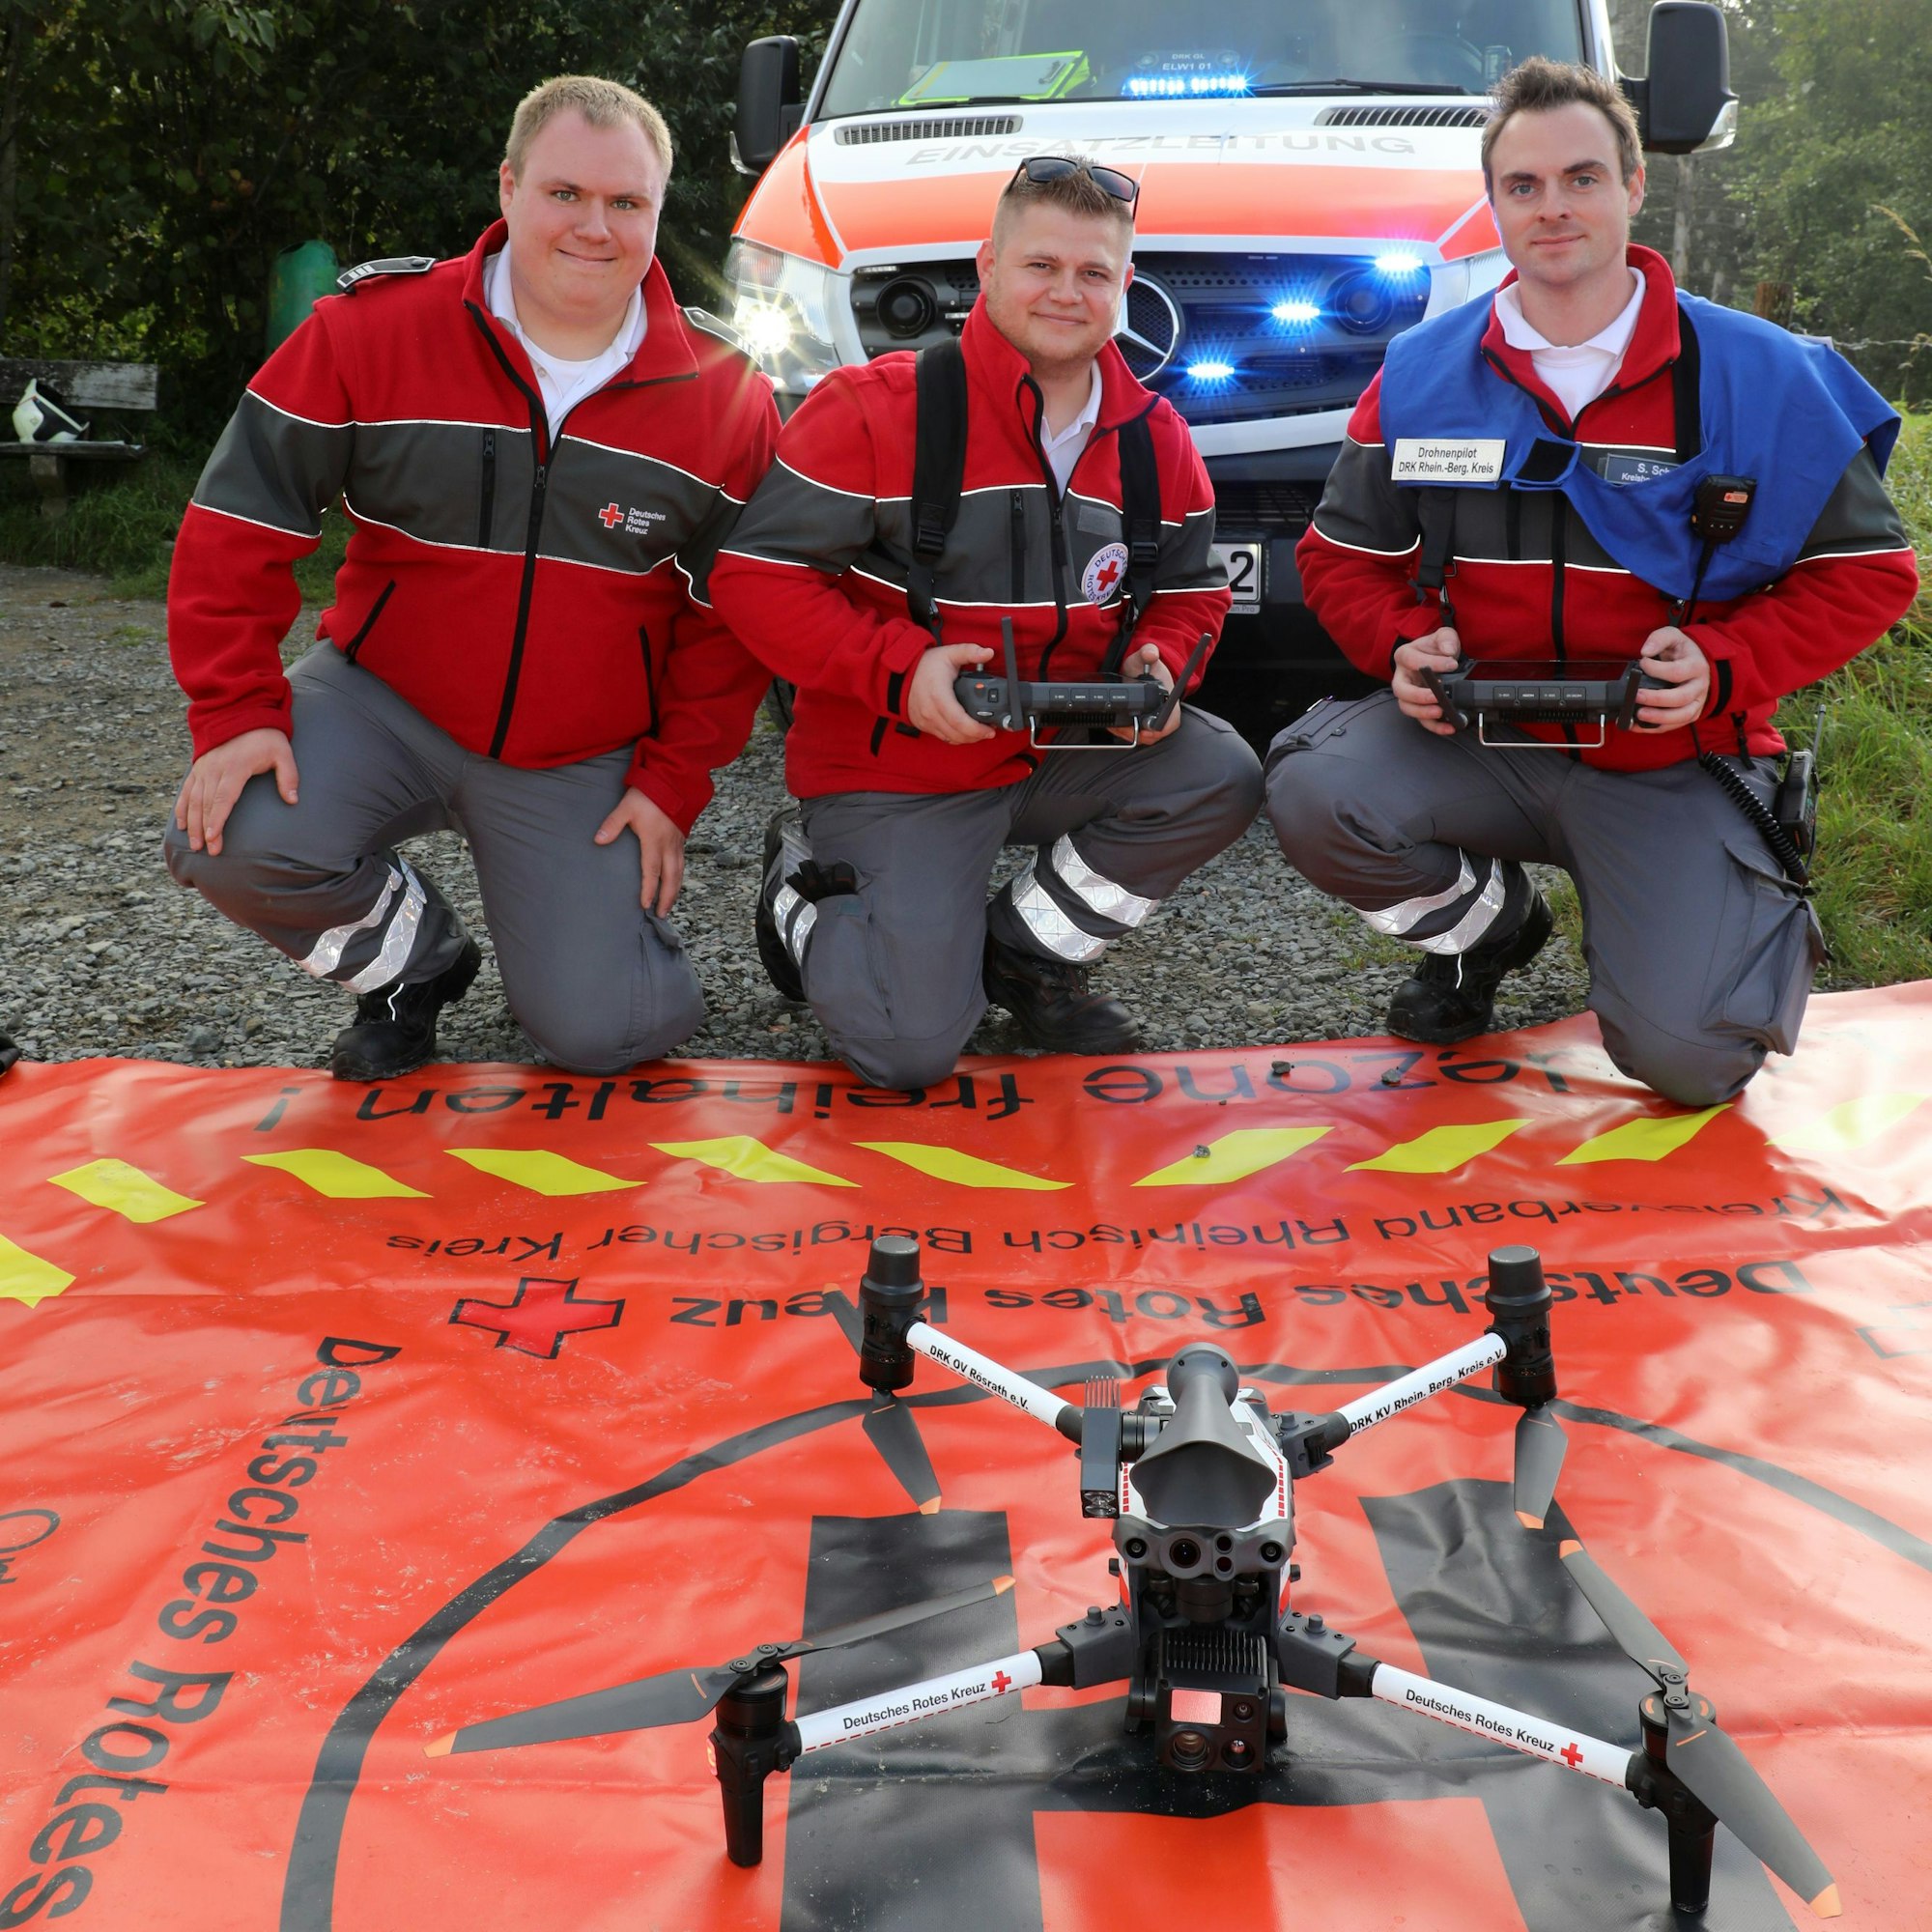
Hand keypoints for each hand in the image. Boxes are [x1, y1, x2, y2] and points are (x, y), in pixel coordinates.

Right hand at [174, 728, 297, 854]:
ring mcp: (203, 768)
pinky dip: (182, 808)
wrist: (241, 713)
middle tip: (207, 851)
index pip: (223, 798)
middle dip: (204, 829)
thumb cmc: (266, 737)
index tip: (214, 838)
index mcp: (235, 767)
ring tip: (194, 845)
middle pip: (205, 804)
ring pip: (193, 800)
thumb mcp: (283, 753)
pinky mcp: (198, 767)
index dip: (217, 819)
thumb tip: (293, 800)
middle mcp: (214, 769)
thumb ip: (289, 777)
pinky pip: (186, 790)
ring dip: (192, 823)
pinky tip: (181, 825)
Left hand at [594, 786, 685, 915]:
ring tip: (670, 904)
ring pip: (679, 872)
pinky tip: (675, 880)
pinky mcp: (681, 838)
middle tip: (661, 914)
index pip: (652, 872)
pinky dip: (679, 876)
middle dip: (667, 898)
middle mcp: (669, 845)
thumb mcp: (626, 807)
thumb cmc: (648, 795)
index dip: (649, 890)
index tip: (645, 906)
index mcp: (654, 841)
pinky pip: (683, 862)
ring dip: (675, 890)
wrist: (673, 782)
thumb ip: (612, 824)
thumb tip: (598, 840)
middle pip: (671, 878)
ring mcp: (678, 842)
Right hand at [905, 641, 997, 742]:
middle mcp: (930, 712)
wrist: (902, 673)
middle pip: (957, 734)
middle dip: (976, 736)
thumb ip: (970, 652)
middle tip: (989, 731)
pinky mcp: (923, 725)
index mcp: (939, 695)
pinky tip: (965, 732)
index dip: (977, 729)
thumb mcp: (949, 653)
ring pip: (950, 738)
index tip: (990, 730)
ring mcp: (926, 720)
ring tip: (980, 732)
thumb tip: (988, 652)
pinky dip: (956, 737)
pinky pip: (942, 737)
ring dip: (967, 738)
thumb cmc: (925, 664)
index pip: (959, 721)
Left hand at [1113, 643, 1181, 743]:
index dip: (1160, 728)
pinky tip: (1114, 725)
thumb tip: (1150, 653)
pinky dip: (1123, 732)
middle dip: (1137, 734)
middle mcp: (1163, 713)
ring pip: (1143, 737)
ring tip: (1114, 725)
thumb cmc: (1145, 666)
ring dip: (1127, 733)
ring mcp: (1152, 721)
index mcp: (1169, 700)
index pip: (1171, 721)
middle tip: (1120, 727)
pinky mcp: (1142, 724)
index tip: (1146, 730)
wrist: (1139, 671)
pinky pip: (1135, 735)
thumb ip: (1147, 652)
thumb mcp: (1144, 657)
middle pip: (1154, 734)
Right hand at [1391, 627, 1462, 735]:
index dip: (1432, 663)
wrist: (1437, 657)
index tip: (1451, 665)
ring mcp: (1408, 694)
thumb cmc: (1435, 648)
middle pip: (1401, 690)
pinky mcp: (1418, 707)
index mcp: (1404, 656)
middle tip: (1436, 696)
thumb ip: (1446, 638)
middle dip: (1417, 695)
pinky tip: (1448, 726)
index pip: (1412, 660)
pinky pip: (1421, 720)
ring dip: (1422, 713)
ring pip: (1407, 707)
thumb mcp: (1443, 635)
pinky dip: (1434, 726)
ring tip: (1440, 712)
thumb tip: (1448, 651)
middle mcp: (1402, 677)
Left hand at [1634, 627, 1711, 730]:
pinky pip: (1675, 725)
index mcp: (1697, 666)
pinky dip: (1655, 728)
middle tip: (1636, 695)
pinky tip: (1637, 726)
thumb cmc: (1682, 651)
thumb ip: (1659, 638)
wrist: (1698, 662)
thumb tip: (1646, 651)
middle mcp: (1700, 686)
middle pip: (1681, 697)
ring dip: (1659, 718)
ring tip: (1638, 715)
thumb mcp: (1673, 637)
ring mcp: (1697, 702)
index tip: (1642, 663)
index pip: (1677, 672)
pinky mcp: (1690, 714)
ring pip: (1681, 715)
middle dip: (1657, 699)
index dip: (1657, 670)